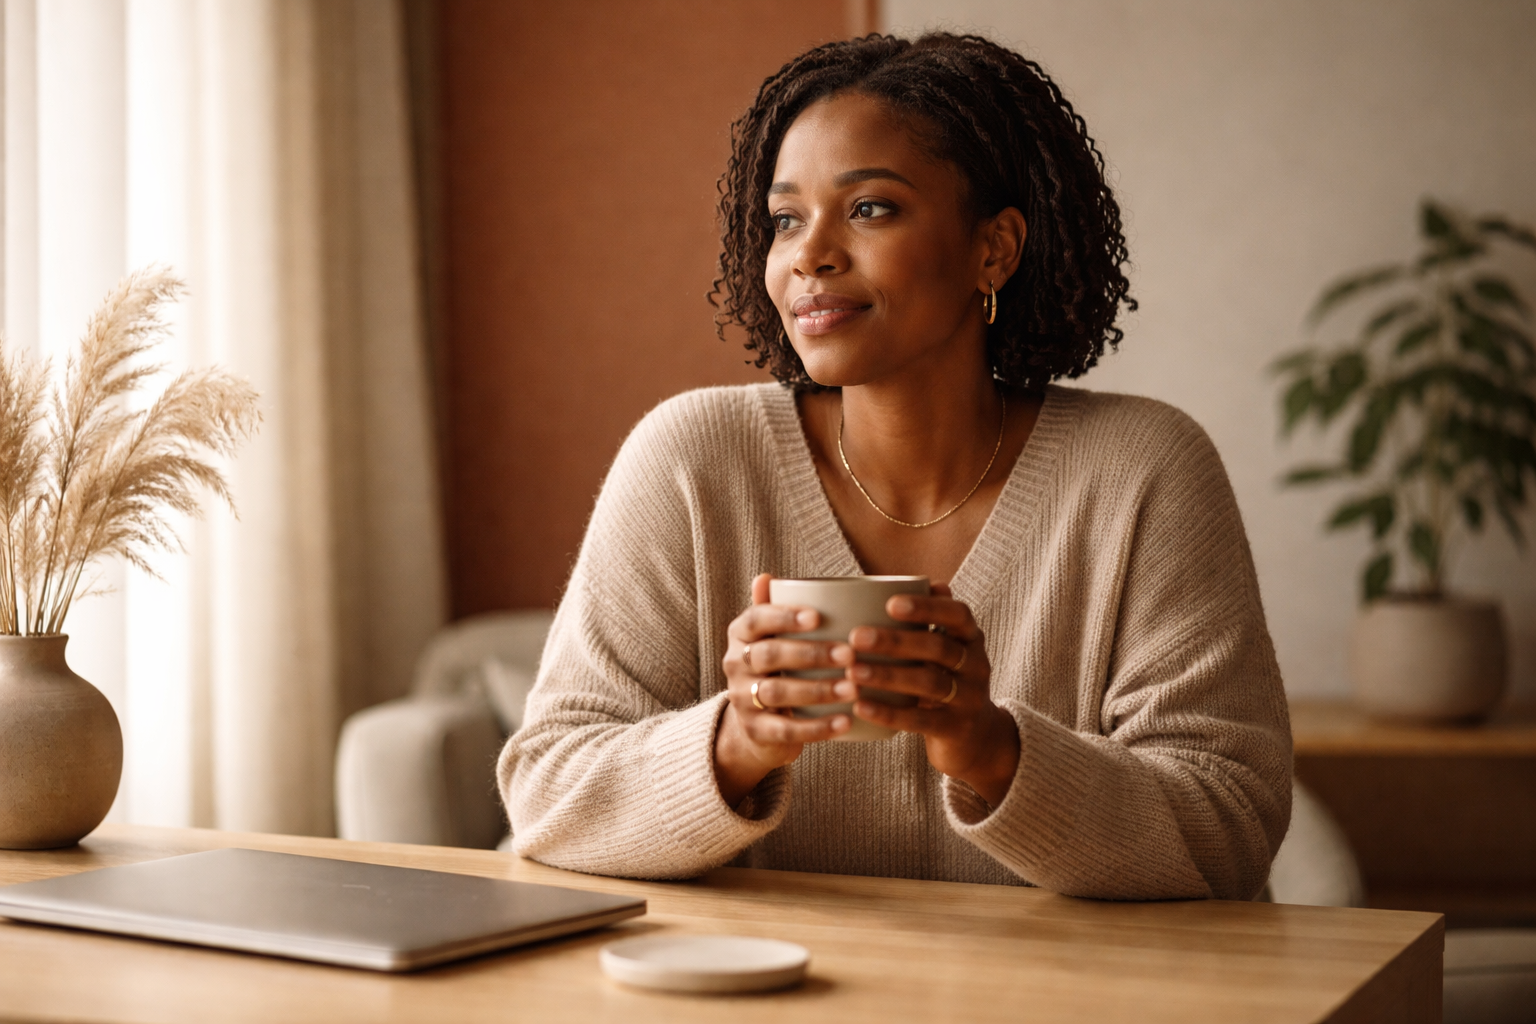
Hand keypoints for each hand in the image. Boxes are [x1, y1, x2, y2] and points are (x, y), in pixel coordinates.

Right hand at [714, 573, 858, 806]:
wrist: (758, 725)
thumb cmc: (777, 668)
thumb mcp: (772, 637)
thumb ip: (773, 608)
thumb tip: (766, 576)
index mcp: (741, 635)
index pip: (755, 619)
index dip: (784, 616)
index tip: (818, 617)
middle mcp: (734, 665)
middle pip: (769, 655)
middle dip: (811, 653)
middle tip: (849, 654)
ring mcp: (742, 700)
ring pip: (777, 692)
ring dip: (817, 690)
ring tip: (853, 688)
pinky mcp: (756, 731)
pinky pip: (786, 730)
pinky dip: (817, 728)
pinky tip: (846, 722)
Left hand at [845, 584, 1019, 806]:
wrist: (978, 738)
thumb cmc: (947, 680)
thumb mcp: (946, 649)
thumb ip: (929, 620)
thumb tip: (907, 582)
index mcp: (971, 638)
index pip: (957, 614)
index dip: (926, 607)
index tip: (889, 603)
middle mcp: (976, 665)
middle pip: (938, 647)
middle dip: (895, 641)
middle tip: (856, 637)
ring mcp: (969, 698)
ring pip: (929, 683)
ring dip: (887, 676)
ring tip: (852, 671)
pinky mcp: (955, 729)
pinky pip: (920, 720)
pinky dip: (888, 713)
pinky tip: (860, 706)